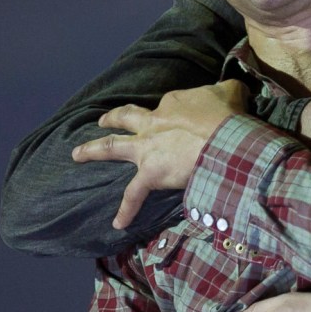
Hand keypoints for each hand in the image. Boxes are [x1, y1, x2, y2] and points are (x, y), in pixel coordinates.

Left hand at [72, 81, 248, 227]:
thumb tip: (234, 88)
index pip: (166, 106)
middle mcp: (153, 122)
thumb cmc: (229, 117)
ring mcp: (148, 148)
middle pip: (127, 116)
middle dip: (113, 118)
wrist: (223, 140)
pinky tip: (117, 223)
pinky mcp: (150, 173)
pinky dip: (125, 210)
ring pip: (112, 147)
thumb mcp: (231, 92)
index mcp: (172, 104)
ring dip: (92, 150)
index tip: (184, 119)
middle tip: (101, 121)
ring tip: (76, 154)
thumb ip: (227, 89)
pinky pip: (133, 194)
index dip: (173, 112)